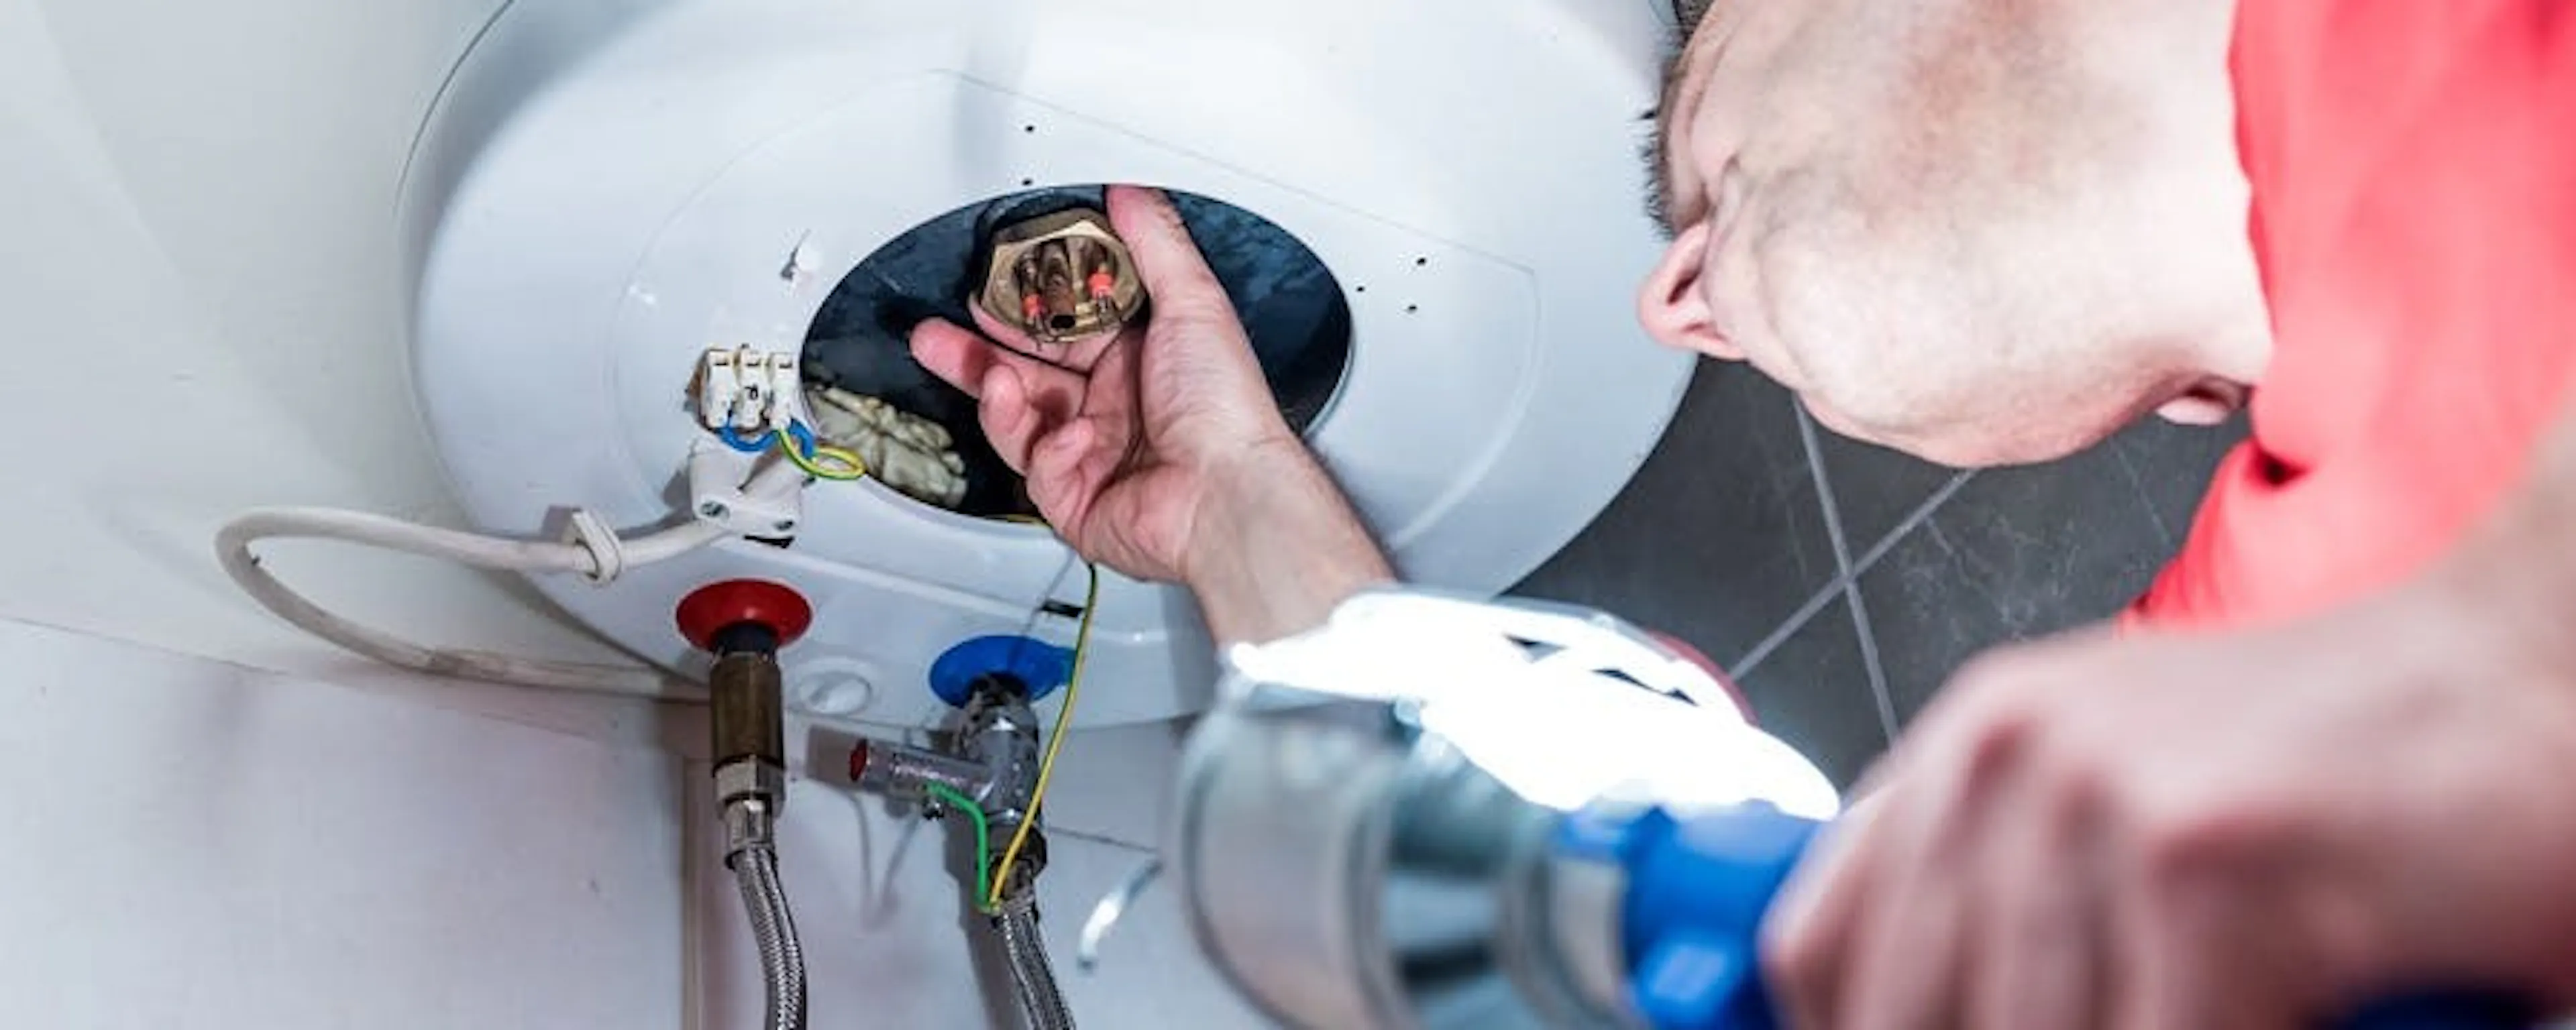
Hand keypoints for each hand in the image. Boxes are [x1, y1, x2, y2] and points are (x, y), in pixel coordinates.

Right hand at [911, 186, 1390, 638]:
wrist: (1229, 495)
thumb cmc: (1226, 409)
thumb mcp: (1194, 302)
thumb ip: (1155, 242)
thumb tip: (1131, 193)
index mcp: (1140, 361)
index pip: (1064, 327)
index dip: (1023, 309)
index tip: (990, 287)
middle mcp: (1115, 407)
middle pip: (1026, 373)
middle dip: (976, 352)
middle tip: (937, 332)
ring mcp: (1093, 455)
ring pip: (1018, 419)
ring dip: (992, 392)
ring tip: (979, 371)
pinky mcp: (1076, 499)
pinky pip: (1034, 468)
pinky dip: (1043, 445)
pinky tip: (1067, 433)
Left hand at [1764, 568, 2575, 1028]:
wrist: (2541, 666)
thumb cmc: (2347, 774)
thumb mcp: (2118, 817)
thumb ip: (2001, 906)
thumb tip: (1909, 1013)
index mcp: (1966, 752)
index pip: (1819, 962)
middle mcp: (2005, 758)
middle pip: (1916, 1026)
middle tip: (2151, 1018)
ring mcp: (2103, 804)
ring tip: (2238, 1008)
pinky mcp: (2210, 865)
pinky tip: (2311, 1020)